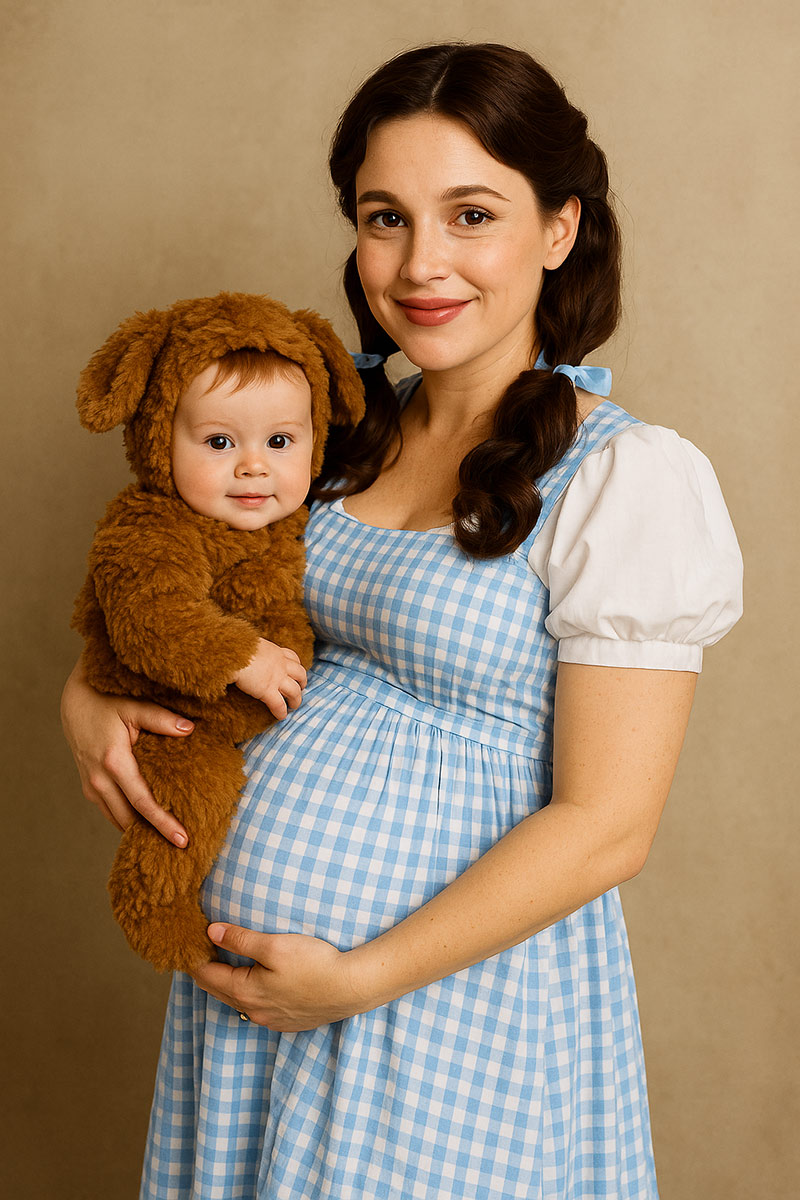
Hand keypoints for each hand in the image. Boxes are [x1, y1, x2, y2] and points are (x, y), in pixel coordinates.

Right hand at [60, 655, 191, 844]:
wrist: (74, 702)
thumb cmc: (106, 701)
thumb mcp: (134, 707)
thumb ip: (162, 719)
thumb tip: (190, 729)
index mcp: (114, 763)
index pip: (143, 802)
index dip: (163, 823)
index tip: (182, 839)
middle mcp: (99, 780)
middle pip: (130, 819)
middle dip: (154, 835)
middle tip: (182, 848)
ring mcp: (92, 786)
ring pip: (117, 819)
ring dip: (140, 831)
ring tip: (167, 842)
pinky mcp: (89, 787)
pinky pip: (110, 812)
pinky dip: (127, 820)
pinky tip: (146, 825)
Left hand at [192, 923, 369, 1030]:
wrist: (351, 988)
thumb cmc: (314, 964)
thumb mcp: (274, 945)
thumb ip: (240, 939)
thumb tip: (211, 931)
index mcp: (245, 992)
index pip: (207, 976)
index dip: (195, 959)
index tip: (186, 945)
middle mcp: (254, 1011)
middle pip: (219, 991)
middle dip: (207, 972)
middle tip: (197, 953)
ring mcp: (272, 1020)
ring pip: (238, 1002)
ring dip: (227, 985)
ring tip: (222, 966)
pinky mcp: (288, 1022)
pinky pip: (257, 1009)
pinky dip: (247, 994)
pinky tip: (254, 984)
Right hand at [232, 639, 307, 719]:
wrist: (233, 653)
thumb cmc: (237, 646)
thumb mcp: (252, 643)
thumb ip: (256, 650)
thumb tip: (248, 651)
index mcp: (276, 652)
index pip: (293, 658)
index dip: (296, 667)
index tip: (295, 673)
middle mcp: (281, 665)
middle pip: (300, 674)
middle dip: (302, 683)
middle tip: (300, 689)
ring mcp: (276, 678)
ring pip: (295, 692)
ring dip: (296, 700)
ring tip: (293, 706)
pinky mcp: (267, 691)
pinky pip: (279, 705)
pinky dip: (282, 712)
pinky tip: (281, 717)